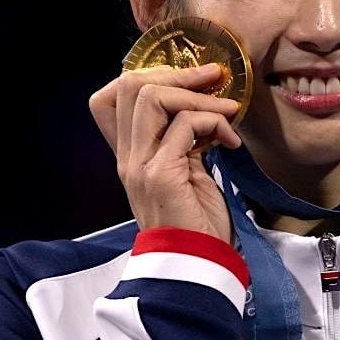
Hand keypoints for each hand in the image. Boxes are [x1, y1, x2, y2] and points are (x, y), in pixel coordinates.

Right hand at [88, 63, 241, 243]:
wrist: (197, 266)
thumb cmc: (198, 221)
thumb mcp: (187, 171)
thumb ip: (184, 140)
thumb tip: (205, 105)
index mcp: (130, 154)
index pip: (110, 97)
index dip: (150, 76)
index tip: (190, 83)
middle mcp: (127, 157)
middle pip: (129, 85)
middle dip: (178, 73)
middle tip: (213, 82)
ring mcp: (140, 165)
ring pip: (152, 96)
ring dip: (198, 96)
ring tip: (228, 113)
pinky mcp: (161, 175)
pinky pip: (185, 124)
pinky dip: (215, 122)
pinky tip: (230, 141)